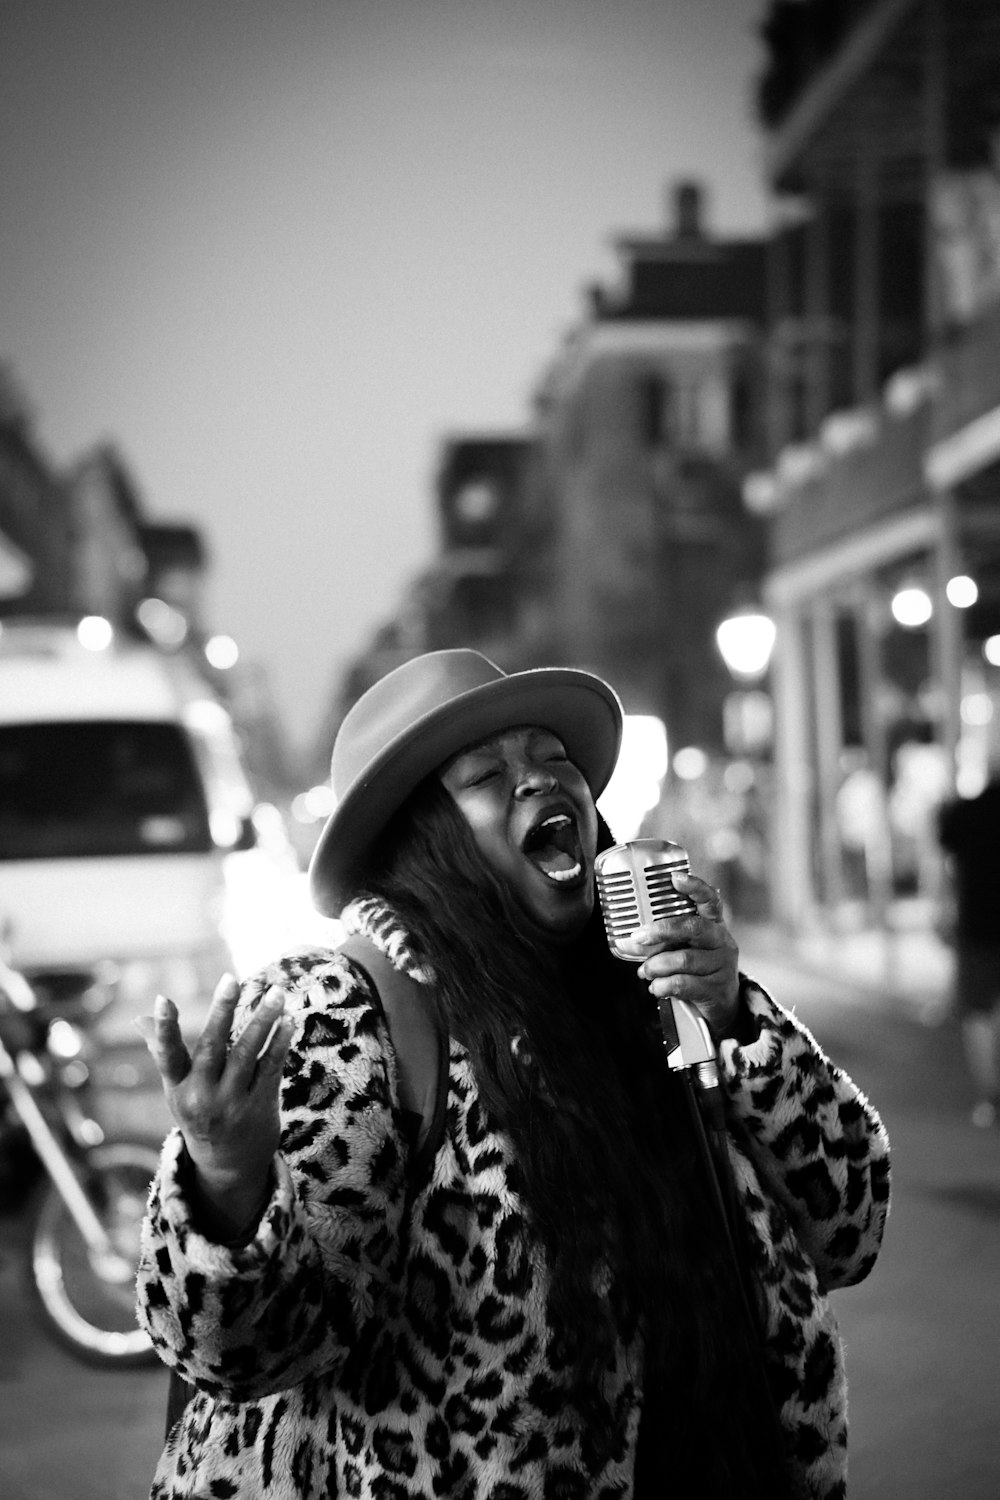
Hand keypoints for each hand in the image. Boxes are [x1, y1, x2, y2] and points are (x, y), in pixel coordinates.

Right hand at [136, 974, 293, 1237]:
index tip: (162, 999)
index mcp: (177, 1088)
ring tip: (277, 992)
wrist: (227, 1166)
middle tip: (231, 978)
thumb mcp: (177, 1089)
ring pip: (247, 1053)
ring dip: (263, 1020)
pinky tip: (288, 1020)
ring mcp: (231, 1103)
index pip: (168, 1056)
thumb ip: (164, 1052)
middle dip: (222, 1011)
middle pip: (213, 1047)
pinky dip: (280, 1042)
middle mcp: (201, 1096)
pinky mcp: (259, 1106)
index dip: (164, 1029)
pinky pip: (271, 1068)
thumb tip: (139, 1018)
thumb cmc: (199, 1113)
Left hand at [629, 872, 740, 1037]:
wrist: (723, 1005)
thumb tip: (632, 937)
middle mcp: (722, 941)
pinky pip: (682, 984)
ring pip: (683, 959)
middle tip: (639, 937)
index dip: (694, 886)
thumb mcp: (690, 947)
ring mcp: (722, 966)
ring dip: (656, 965)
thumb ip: (668, 939)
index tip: (675, 878)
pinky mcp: (716, 989)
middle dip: (662, 930)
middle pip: (693, 927)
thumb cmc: (698, 969)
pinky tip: (655, 987)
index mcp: (714, 925)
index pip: (710, 900)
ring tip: (644, 971)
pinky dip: (661, 986)